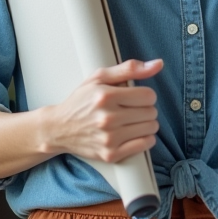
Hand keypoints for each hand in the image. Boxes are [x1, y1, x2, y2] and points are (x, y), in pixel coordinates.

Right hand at [41, 59, 162, 163]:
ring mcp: (109, 138)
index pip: (148, 95)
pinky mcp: (110, 154)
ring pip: (151, 128)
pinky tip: (133, 133)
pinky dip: (144, 139)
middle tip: (132, 109)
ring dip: (146, 124)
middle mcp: (108, 118)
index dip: (145, 95)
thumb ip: (129, 68)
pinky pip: (145, 145)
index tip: (135, 97)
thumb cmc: (81, 101)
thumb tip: (158, 64)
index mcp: (106, 96)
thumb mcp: (100, 77)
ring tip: (132, 121)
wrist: (59, 128)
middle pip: (151, 112)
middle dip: (145, 109)